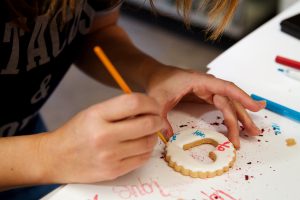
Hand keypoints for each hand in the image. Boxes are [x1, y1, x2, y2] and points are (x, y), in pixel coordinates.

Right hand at [39, 93, 163, 182]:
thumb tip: (148, 108)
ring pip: (148, 142)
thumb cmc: (76, 132)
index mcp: (97, 115)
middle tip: (156, 118)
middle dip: (157, 119)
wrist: (56, 158)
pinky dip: (146, 150)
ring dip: (153, 135)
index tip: (153, 105)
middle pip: (147, 123)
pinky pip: (142, 158)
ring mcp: (110, 156)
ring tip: (147, 132)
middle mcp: (104, 136)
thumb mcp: (93, 112)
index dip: (150, 102)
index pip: (134, 103)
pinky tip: (140, 145)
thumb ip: (119, 109)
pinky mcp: (114, 170)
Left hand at [146, 66, 264, 148]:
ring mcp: (207, 89)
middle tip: (252, 132)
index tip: (255, 107)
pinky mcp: (205, 95)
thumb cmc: (158, 82)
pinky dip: (232, 112)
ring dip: (240, 116)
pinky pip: (223, 104)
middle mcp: (207, 84)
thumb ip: (162, 118)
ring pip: (228, 103)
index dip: (242, 97)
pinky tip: (241, 119)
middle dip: (242, 116)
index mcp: (199, 81)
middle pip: (230, 99)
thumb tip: (167, 137)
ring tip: (252, 131)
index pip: (225, 88)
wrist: (155, 74)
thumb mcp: (157, 100)